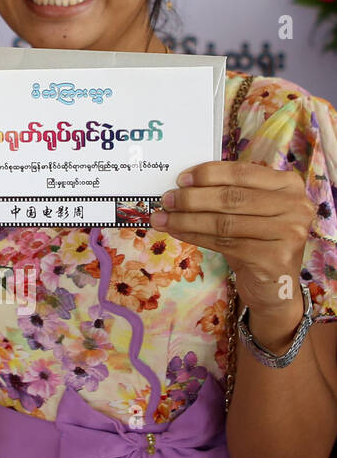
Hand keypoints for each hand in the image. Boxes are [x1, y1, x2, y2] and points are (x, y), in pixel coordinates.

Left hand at [154, 160, 314, 319]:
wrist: (275, 284)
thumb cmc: (256, 239)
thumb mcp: (248, 211)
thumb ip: (227, 192)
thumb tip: (182, 183)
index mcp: (288, 184)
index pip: (242, 172)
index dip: (208, 174)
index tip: (180, 179)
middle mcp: (296, 206)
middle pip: (231, 198)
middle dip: (192, 198)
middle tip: (166, 200)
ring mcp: (289, 233)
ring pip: (224, 222)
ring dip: (186, 219)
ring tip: (162, 218)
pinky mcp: (276, 258)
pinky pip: (224, 243)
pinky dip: (195, 236)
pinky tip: (177, 232)